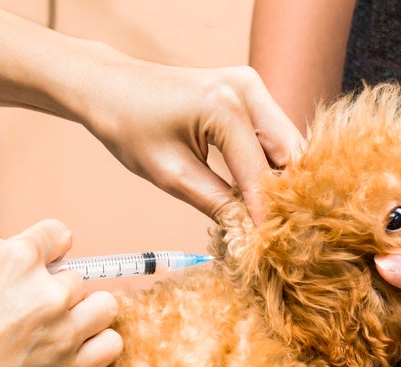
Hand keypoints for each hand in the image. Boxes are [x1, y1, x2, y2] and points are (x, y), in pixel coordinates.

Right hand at [0, 218, 121, 366]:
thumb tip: (21, 250)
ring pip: (105, 307)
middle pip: (78, 278)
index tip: (43, 266)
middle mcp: (45, 292)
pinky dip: (99, 345)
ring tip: (59, 330)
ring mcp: (61, 333)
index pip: (60, 235)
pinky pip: (111, 345)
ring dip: (86, 314)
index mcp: (14, 259)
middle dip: (57, 291)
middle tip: (29, 315)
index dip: (50, 250)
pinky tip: (76, 350)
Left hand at [60, 45, 302, 222]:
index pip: (260, 173)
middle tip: (283, 233)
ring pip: (286, 143)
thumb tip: (249, 233)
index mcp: (225, 107)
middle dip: (288, 194)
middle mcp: (246, 89)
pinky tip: (261, 192)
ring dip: (281, 179)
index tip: (276, 247)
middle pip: (289, 152)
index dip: (267, 214)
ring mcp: (250, 85)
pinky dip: (270, 163)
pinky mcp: (248, 91)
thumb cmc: (130, 126)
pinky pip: (272, 134)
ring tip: (274, 217)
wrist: (110, 87)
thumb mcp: (171, 175)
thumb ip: (216, 203)